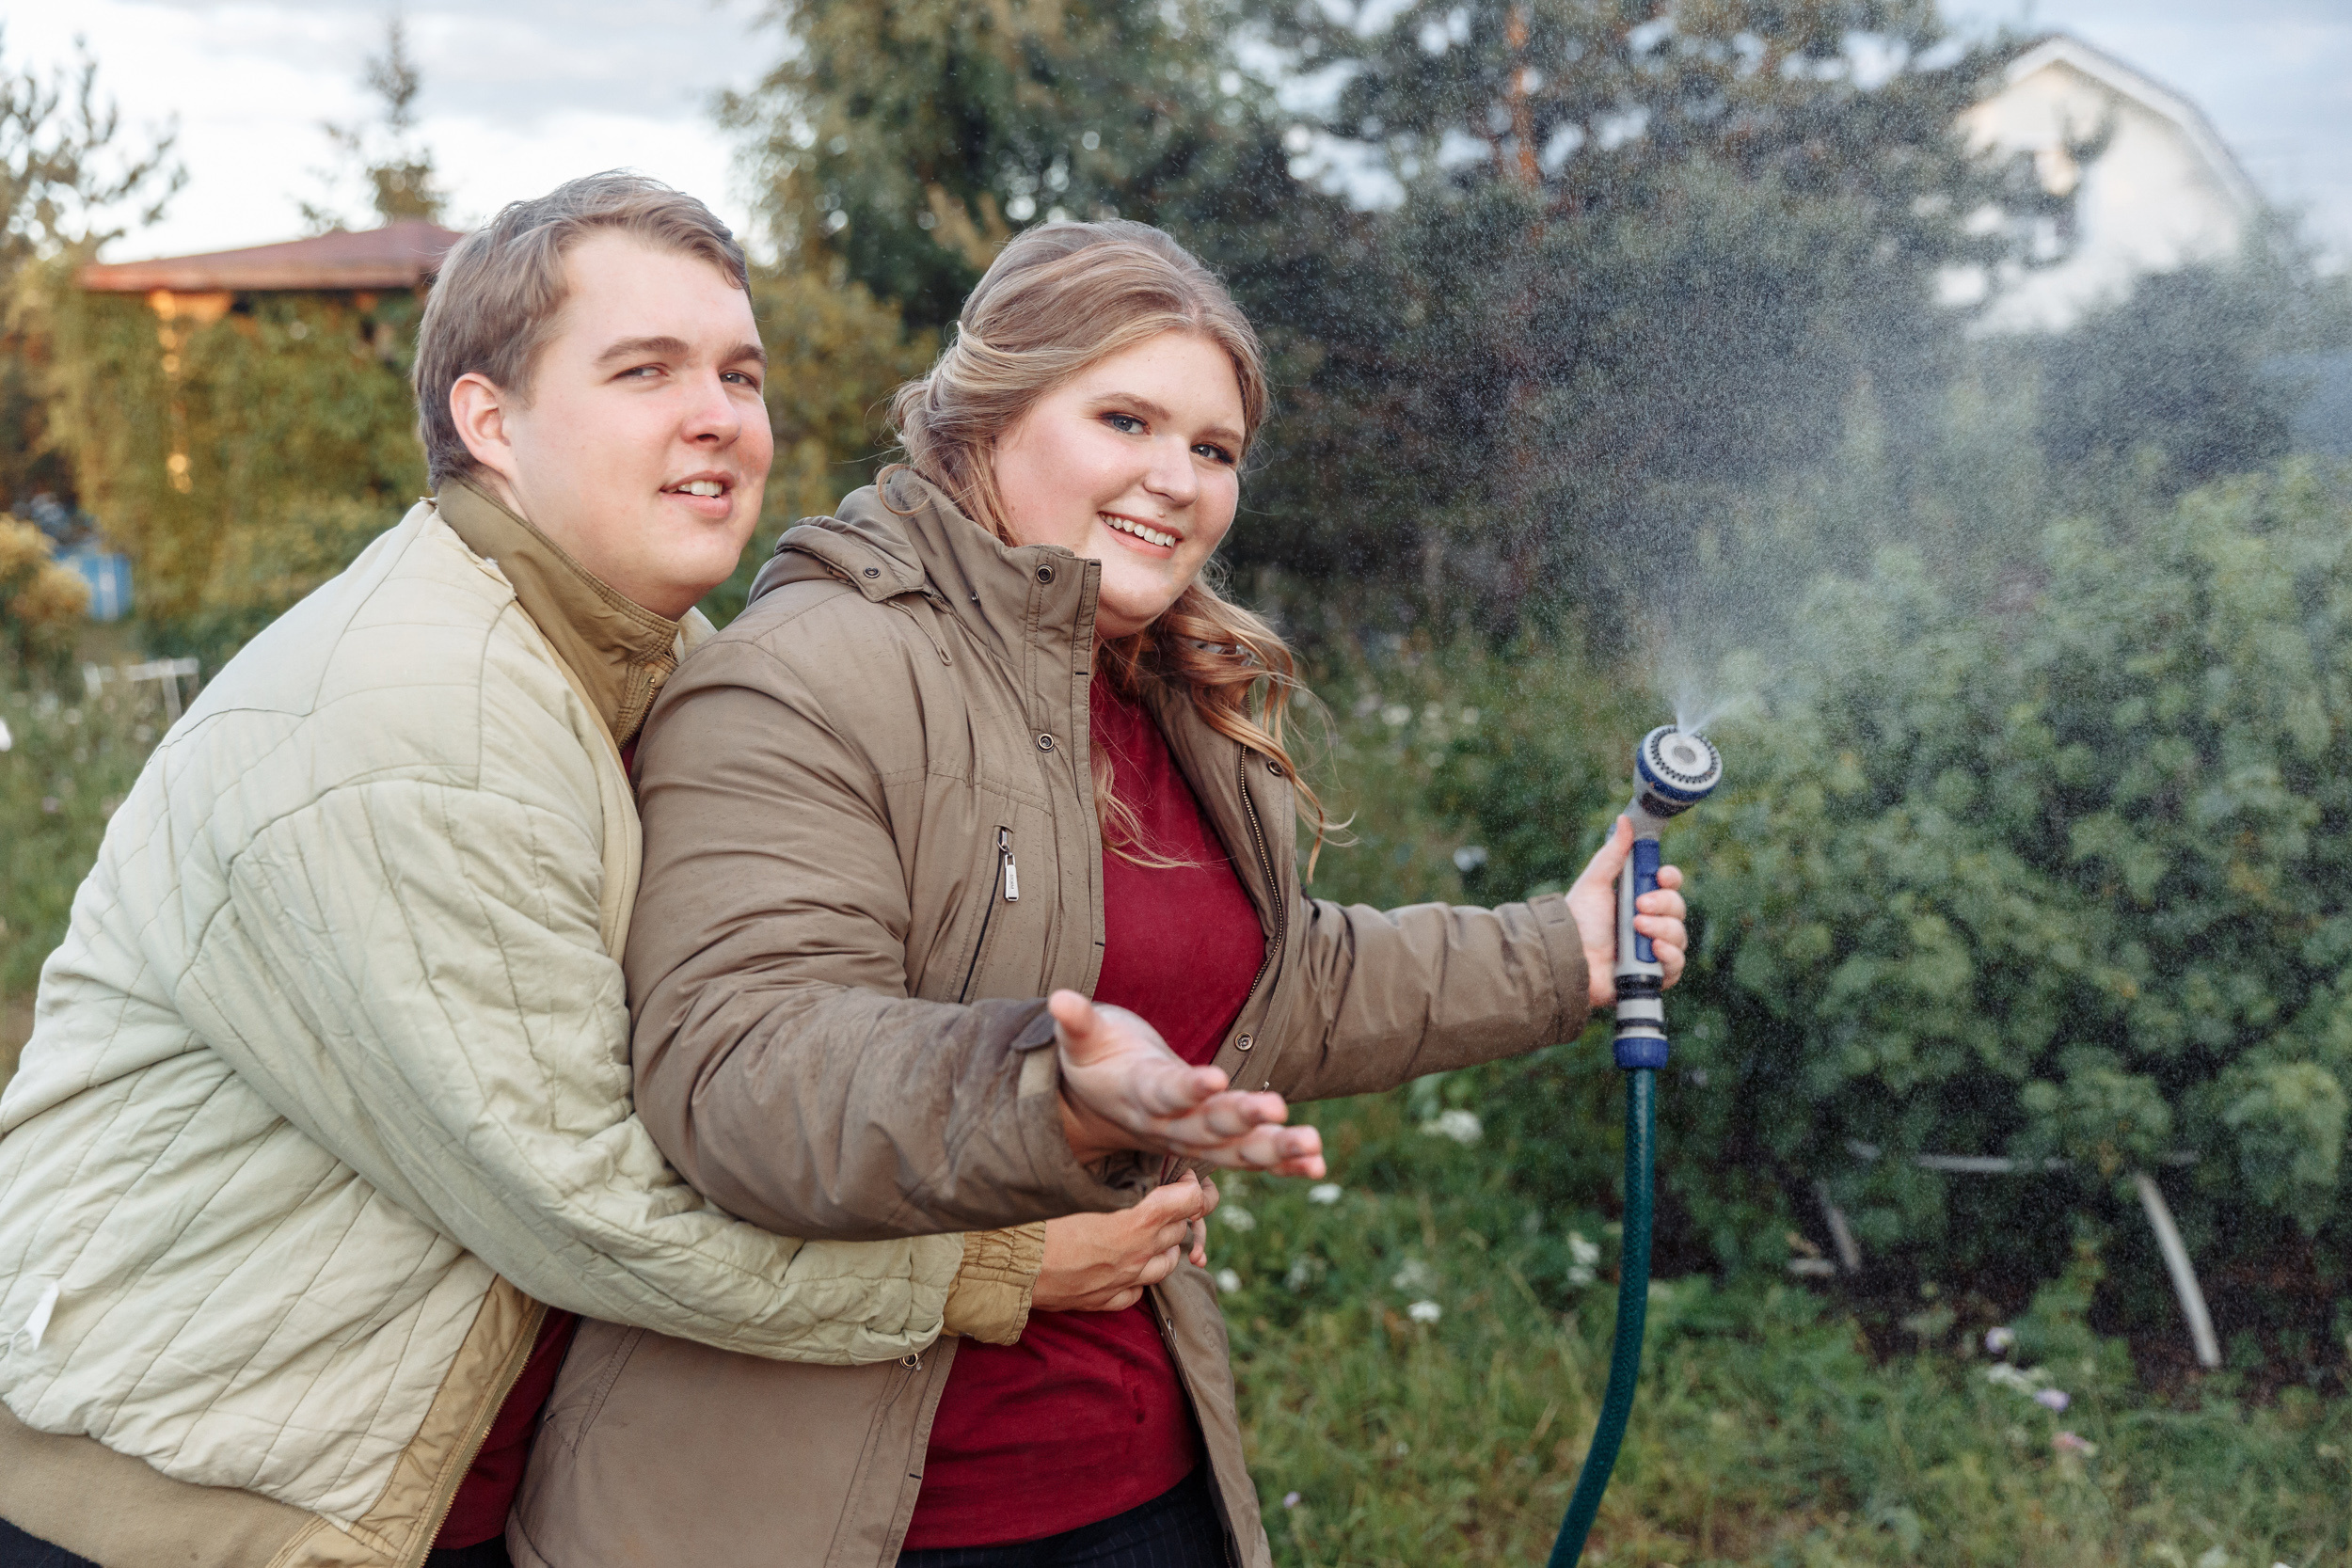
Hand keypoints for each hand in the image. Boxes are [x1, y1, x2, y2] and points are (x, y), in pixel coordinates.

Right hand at [1033, 1172, 1220, 1311]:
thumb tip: (1126, 1158)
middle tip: (1155, 1199)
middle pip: (1179, 1230)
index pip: (1191, 1201)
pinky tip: (1124, 1265)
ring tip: (1146, 1233)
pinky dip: (1138, 1277)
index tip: (1178, 1178)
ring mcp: (1125, 1279)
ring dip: (1163, 1246)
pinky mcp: (1105, 1300)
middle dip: (1174, 1213)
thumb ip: (1112, 1175)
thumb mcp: (1080, 1183)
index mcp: (1138, 1218)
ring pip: (1167, 1264)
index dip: (1190, 1186)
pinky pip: (1137, 1292)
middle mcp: (1139, 1251)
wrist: (1008, 1265)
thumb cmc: (1039, 1216)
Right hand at [1052, 991, 1325, 1176]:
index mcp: (1138, 1095)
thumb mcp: (1080, 1040)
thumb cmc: (1093, 1060)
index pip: (1164, 1094)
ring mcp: (1192, 1138)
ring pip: (1235, 1150)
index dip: (1188, 1089)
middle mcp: (1168, 1125)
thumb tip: (1060, 998)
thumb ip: (1076, 1022)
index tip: (1216, 1079)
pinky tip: (1317, 1165)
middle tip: (1277, 1110)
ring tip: (1313, 1145)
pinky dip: (1283, 1164)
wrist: (1097, 1104)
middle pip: (1207, 1128)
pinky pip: (1249, 1158)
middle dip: (1243, 1121)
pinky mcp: (1213, 1142)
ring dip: (1275, 1149)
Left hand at [1565, 816, 1688, 1007]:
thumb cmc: (1578, 922)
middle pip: (1678, 908)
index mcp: (1639, 899)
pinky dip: (1669, 956)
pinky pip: (1677, 965)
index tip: (1660, 876)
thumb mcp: (1595, 883)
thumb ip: (1613, 854)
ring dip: (1662, 929)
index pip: (1669, 885)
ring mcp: (1654, 949)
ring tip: (1637, 927)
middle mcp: (1651, 923)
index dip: (1670, 879)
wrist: (1568, 957)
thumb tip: (1624, 820)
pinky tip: (1654, 950)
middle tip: (1638, 906)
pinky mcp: (1654, 975)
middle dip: (1662, 904)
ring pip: (1680, 935)